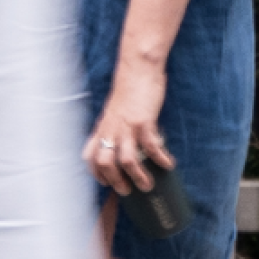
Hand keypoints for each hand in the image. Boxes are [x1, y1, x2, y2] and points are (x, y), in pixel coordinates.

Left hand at [85, 67, 173, 194]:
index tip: (104, 182)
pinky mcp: (143, 121)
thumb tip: (128, 141)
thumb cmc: (130, 88)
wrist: (137, 68)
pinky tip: (169, 165)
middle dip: (114, 181)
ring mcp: (126, 125)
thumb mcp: (117, 110)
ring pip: (125, 160)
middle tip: (126, 190)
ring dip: (137, 176)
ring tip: (147, 185)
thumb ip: (118, 125)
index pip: (89, 154)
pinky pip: (151, 147)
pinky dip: (160, 159)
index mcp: (103, 126)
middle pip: (104, 162)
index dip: (95, 172)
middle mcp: (111, 128)